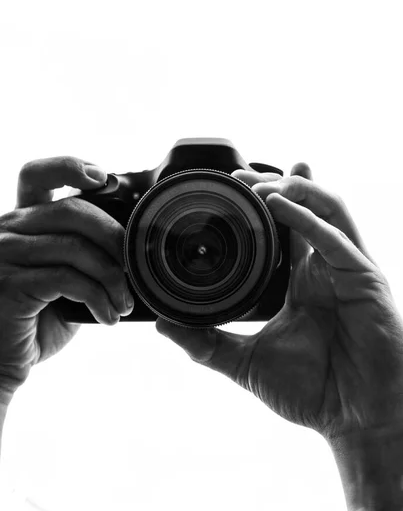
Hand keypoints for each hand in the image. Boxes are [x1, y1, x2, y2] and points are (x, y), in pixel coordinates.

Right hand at [0, 156, 133, 403]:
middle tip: (134, 267)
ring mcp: (6, 255)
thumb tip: (134, 247)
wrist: (5, 360)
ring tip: (124, 303)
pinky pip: (68, 279)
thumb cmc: (38, 318)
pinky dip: (99, 297)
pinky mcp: (10, 283)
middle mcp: (9, 230)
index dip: (69, 166)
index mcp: (22, 222)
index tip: (101, 178)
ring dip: (112, 277)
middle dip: (114, 236)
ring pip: (75, 248)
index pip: (37, 175)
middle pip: (72, 210)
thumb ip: (84, 254)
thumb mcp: (62, 278)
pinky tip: (109, 317)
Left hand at [155, 163, 402, 441]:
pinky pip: (336, 239)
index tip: (232, 187)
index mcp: (302, 280)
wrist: (354, 420)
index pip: (286, 226)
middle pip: (306, 206)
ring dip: (293, 190)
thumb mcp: (247, 362)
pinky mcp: (364, 279)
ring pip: (327, 208)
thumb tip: (163, 326)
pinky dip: (308, 218)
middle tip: (239, 177)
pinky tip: (281, 206)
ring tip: (258, 186)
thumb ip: (207, 343)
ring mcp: (347, 269)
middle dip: (274, 185)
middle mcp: (325, 266)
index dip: (265, 201)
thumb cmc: (313, 391)